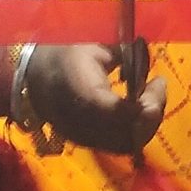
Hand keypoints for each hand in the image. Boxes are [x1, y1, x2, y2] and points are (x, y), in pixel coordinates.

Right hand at [28, 43, 167, 154]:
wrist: (32, 77)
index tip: (157, 81)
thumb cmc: (64, 55)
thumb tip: (148, 54)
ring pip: (126, 143)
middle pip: (125, 133)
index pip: (111, 109)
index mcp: (78, 89)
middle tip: (158, 86)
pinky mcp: (85, 143)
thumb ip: (125, 52)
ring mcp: (82, 136)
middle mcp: (79, 120)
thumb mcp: (94, 45)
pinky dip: (136, 130)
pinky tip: (139, 110)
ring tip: (151, 98)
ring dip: (147, 123)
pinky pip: (118, 145)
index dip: (139, 106)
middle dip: (152, 113)